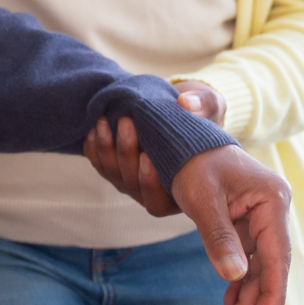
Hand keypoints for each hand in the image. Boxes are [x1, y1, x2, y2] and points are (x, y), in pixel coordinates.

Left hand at [83, 81, 227, 213]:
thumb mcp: (210, 106)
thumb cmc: (202, 113)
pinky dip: (94, 149)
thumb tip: (186, 103)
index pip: (159, 201)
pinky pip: (100, 164)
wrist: (180, 109)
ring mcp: (133, 180)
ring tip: (104, 121)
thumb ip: (204, 105)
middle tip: (126, 122)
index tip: (147, 157)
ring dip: (106, 148)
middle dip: (125, 154)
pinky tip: (93, 130)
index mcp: (183, 188)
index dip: (150, 183)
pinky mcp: (118, 167)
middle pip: (132, 185)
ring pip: (113, 174)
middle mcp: (155, 191)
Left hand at [170, 144, 293, 304]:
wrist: (184, 135)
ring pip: (258, 266)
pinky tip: (229, 300)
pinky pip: (247, 256)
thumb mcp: (202, 198)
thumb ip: (219, 237)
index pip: (278, 256)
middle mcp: (273, 209)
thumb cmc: (193, 160)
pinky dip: (237, 278)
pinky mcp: (246, 221)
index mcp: (272, 199)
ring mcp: (261, 216)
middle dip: (253, 301)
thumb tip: (234, 278)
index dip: (271, 294)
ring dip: (245, 295)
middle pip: (269, 266)